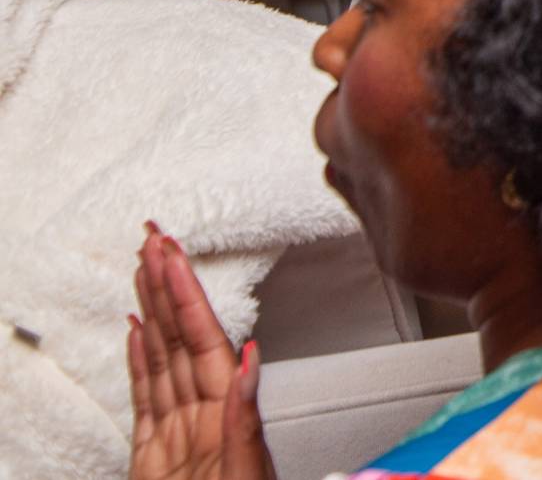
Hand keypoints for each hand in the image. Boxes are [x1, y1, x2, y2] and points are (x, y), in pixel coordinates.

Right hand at [126, 226, 275, 479]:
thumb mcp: (243, 472)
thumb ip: (244, 418)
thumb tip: (250, 357)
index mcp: (226, 414)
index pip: (204, 338)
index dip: (186, 294)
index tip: (173, 254)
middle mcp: (203, 415)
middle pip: (182, 337)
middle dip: (168, 285)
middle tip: (155, 238)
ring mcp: (179, 432)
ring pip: (164, 358)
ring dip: (155, 311)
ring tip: (144, 267)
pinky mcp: (155, 456)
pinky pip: (147, 397)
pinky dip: (141, 362)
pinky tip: (138, 331)